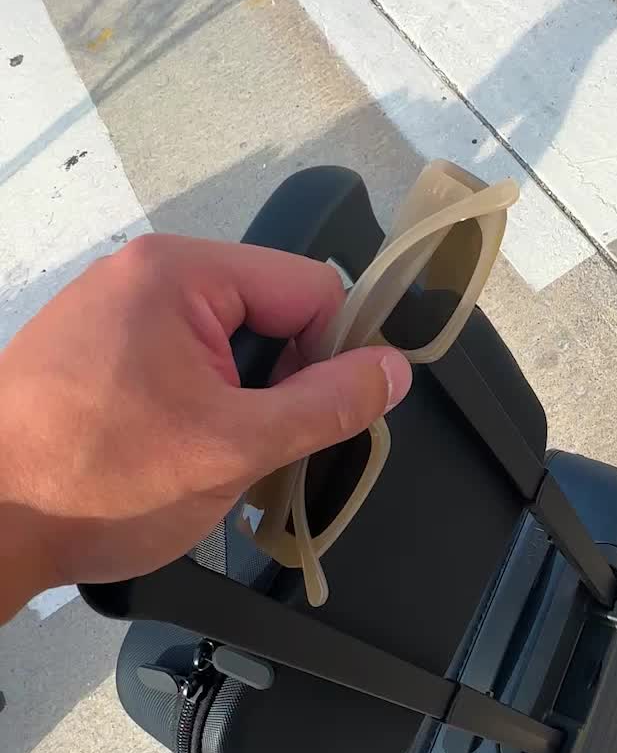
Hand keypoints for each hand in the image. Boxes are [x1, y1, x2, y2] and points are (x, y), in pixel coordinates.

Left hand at [0, 234, 411, 621]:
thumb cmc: (94, 480)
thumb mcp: (235, 447)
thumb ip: (326, 405)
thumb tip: (391, 372)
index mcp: (179, 273)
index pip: (310, 287)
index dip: (334, 354)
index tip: (320, 419)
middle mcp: (142, 277)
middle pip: (266, 314)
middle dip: (279, 386)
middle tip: (257, 454)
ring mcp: (110, 315)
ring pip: (222, 349)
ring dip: (236, 409)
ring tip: (206, 466)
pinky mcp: (89, 356)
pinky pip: (175, 369)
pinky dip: (191, 415)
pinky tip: (168, 465)